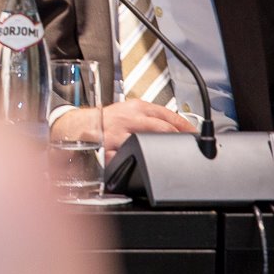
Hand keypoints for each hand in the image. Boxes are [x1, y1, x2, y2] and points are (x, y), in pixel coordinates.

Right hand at [52, 100, 195, 161]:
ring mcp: (119, 134)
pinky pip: (126, 158)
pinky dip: (136, 162)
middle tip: (188, 146)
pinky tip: (145, 166)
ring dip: (160, 151)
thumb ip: (149, 117)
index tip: (195, 133)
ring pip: (147, 143)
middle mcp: (128, 118)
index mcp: (135, 107)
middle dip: (178, 138)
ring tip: (169, 157)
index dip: (185, 125)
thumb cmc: (105, 120)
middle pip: (162, 128)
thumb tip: (175, 127)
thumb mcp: (128, 111)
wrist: (77, 126)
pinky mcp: (109, 149)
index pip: (167, 114)